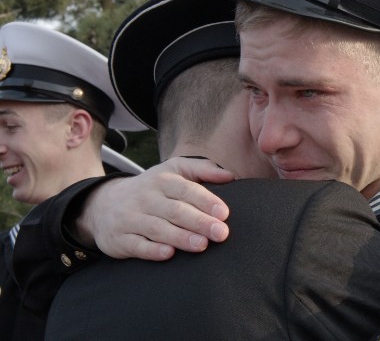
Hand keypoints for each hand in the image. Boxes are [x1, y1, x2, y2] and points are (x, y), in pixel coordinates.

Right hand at [74, 157, 234, 259]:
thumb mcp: (173, 171)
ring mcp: (131, 218)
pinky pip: (136, 245)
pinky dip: (152, 250)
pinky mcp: (120, 238)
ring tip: (202, 245)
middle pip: (175, 210)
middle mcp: (145, 197)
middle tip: (221, 233)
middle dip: (199, 222)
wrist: (104, 204)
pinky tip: (169, 254)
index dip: (205, 200)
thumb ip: (203, 170)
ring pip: (158, 228)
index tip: (224, 213)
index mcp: (162, 180)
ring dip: (180, 237)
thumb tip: (231, 175)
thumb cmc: (152, 189)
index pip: (185, 189)